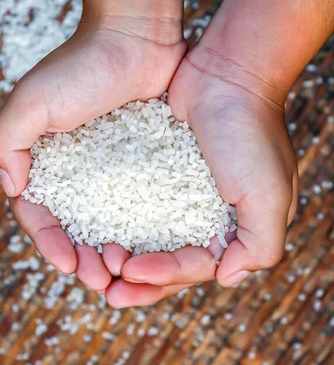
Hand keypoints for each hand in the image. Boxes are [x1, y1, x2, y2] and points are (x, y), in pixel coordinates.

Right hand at [0, 17, 186, 291]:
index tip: (68, 265)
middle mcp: (74, 168)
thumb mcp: (32, 101)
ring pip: (106, 223)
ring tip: (122, 273)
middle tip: (100, 281)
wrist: (138, 35)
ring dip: (109, 252)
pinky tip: (148, 250)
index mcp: (43, 158)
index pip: (38, 213)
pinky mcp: (143, 162)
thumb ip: (7, 143)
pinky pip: (138, 204)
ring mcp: (109, 167)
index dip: (49, 243)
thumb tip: (13, 186)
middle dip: (82, 258)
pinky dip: (138, 230)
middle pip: (72, 227)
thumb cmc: (84, 65)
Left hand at [110, 44, 297, 306]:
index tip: (127, 273)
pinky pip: (135, 204)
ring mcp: (181, 196)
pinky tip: (95, 230)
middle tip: (104, 291)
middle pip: (168, 262)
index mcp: (233, 229)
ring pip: (148, 238)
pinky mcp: (158, 173)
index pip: (194, 267)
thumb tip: (226, 279)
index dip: (162, 277)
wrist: (226, 73)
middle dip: (138, 281)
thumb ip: (259, 245)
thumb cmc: (250, 133)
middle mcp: (207, 217)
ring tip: (94, 263)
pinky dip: (118, 221)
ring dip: (123, 256)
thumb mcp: (269, 195)